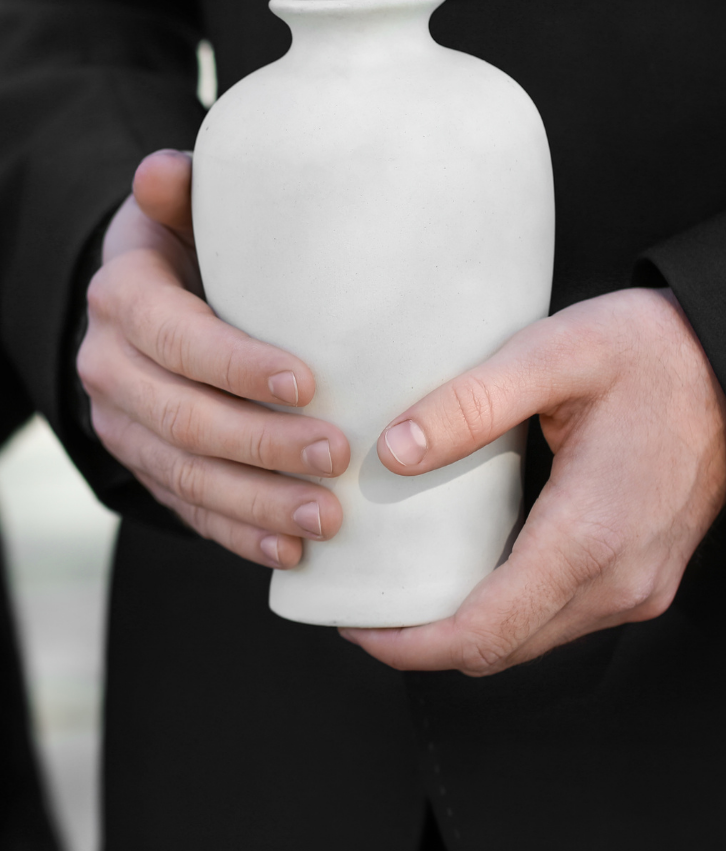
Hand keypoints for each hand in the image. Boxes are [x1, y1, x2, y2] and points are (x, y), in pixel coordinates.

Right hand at [77, 148, 349, 567]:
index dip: (235, 364)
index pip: (173, 335)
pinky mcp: (138, 463)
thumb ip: (180, 191)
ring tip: (328, 519)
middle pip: (181, 417)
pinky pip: (183, 507)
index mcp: (120, 297)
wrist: (143, 300)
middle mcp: (107, 365)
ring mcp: (119, 423)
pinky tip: (291, 552)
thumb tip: (165, 169)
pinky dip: (236, 534)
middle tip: (337, 457)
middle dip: (260, 445)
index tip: (309, 382)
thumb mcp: (181, 210)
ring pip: (183, 474)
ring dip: (256, 503)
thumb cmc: (186, 246)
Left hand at [342, 287, 725, 674]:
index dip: (409, 643)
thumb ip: (469, 403)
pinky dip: (499, 611)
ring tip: (398, 589)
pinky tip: (457, 573)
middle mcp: (617, 581)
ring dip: (460, 629)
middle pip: (500, 650)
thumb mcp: (552, 353)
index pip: (484, 632)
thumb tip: (392, 452)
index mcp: (588, 536)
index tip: (355, 624)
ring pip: (528, 640)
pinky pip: (555, 618)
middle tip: (360, 605)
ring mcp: (634, 586)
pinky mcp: (638, 577)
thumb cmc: (647, 353)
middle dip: (422, 642)